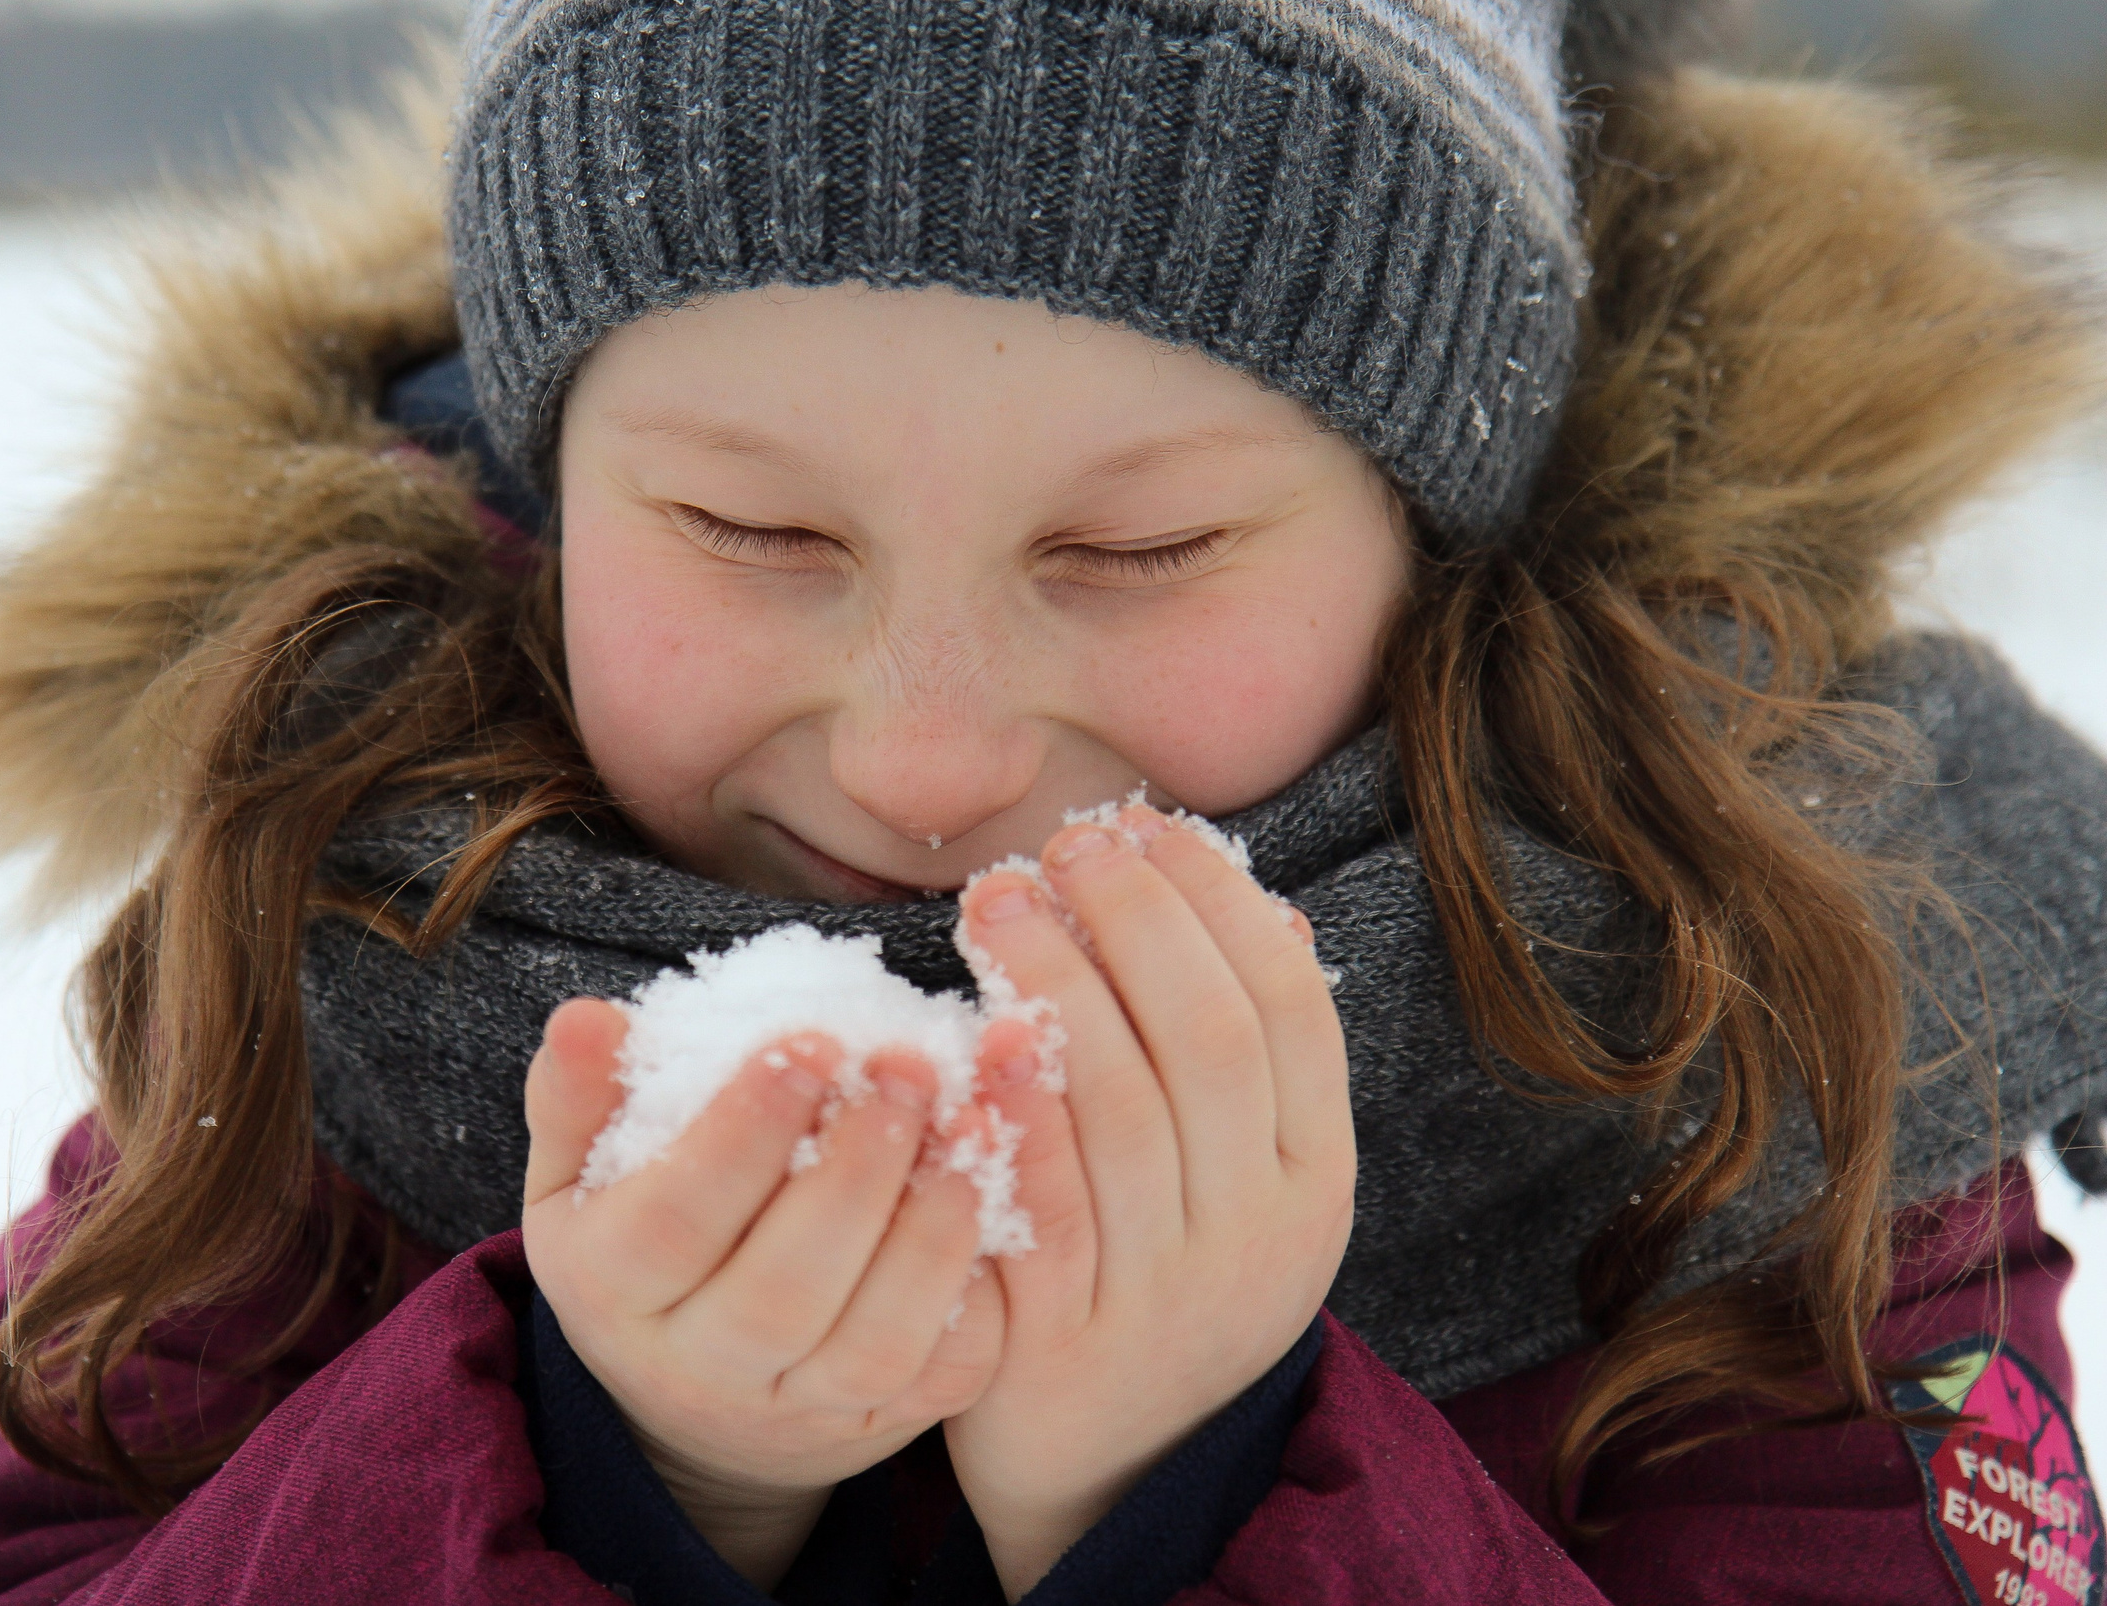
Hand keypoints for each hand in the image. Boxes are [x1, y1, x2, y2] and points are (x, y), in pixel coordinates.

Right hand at [522, 1000, 1005, 1589]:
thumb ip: (580, 1098)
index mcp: (612, 1288)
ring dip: (934, 1230)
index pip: (673, 1222)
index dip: (745, 1134)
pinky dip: (983, 1290)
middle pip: (782, 1291)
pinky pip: (944, 1372)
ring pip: (874, 1341)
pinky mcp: (882, 1424)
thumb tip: (587, 1019)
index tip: (814, 1039)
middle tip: (910, 1067)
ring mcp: (797, 1408)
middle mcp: (699, 1366)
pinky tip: (1002, 1195)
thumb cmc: (641, 1234)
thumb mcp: (581, 1172)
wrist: (692, 1391)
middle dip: (855, 1172)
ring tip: (975, 1122)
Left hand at [945, 807, 1354, 1599]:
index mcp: (1313, 1176)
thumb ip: (1256, 1063)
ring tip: (998, 895)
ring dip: (1060, 982)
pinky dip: (1015, 1114)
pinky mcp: (1066, 1338)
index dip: (1214, 900)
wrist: (1113, 1466)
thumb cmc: (1166, 1273)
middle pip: (1208, 1040)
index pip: (1286, 1006)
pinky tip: (975, 1031)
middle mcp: (1258, 1233)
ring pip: (1123, 1110)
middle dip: (1137, 918)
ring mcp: (1167, 1291)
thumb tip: (1273, 911)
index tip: (1142, 822)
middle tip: (1064, 841)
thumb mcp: (1245, 1180)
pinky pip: (1044, 1208)